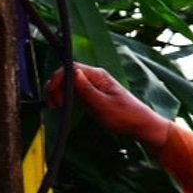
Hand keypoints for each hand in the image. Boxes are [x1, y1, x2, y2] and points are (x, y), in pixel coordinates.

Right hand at [46, 64, 171, 149]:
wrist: (139, 124)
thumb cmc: (125, 116)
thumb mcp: (103, 105)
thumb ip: (86, 90)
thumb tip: (73, 72)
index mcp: (98, 75)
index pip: (71, 68)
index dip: (58, 79)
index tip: (52, 96)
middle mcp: (95, 76)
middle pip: (67, 74)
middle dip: (55, 86)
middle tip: (53, 105)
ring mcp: (93, 84)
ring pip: (69, 82)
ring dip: (58, 92)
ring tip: (55, 107)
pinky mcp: (92, 93)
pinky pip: (74, 90)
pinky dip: (65, 96)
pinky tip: (61, 106)